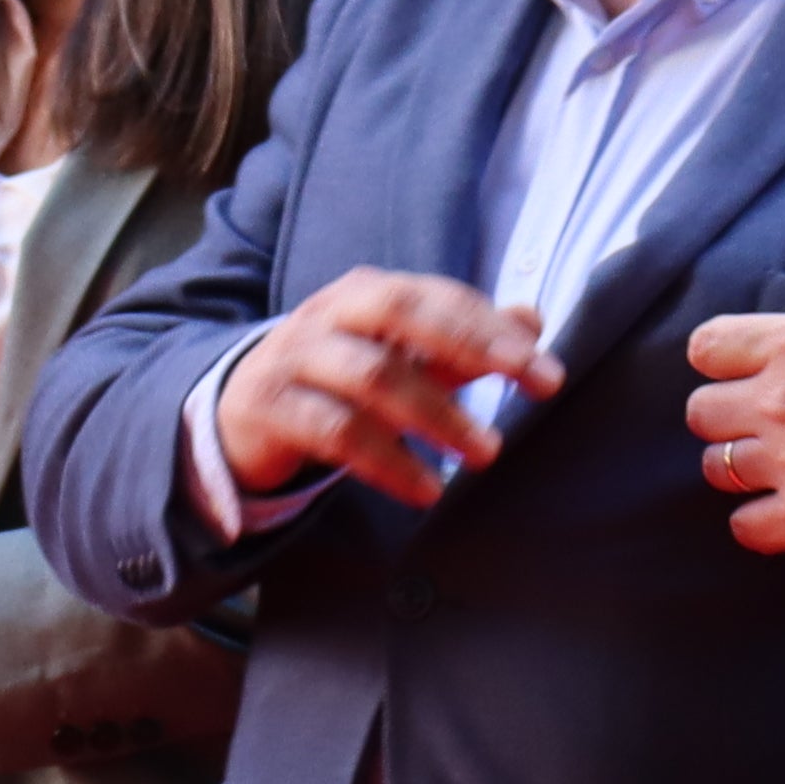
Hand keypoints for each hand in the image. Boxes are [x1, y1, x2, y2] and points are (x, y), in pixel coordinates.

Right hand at [213, 270, 560, 509]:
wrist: (237, 416)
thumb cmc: (333, 383)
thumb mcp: (398, 358)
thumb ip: (462, 342)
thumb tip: (532, 318)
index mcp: (365, 294)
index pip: (438, 296)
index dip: (495, 329)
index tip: (548, 373)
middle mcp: (328, 314)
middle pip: (401, 311)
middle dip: (473, 346)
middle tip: (534, 385)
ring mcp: (293, 357)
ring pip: (371, 375)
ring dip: (437, 415)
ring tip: (486, 453)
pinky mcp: (269, 408)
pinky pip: (334, 431)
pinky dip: (387, 461)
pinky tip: (426, 490)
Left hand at [682, 242, 784, 552]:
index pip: (707, 346)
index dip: (723, 357)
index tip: (745, 367)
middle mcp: (781, 402)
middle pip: (702, 412)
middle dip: (728, 414)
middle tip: (764, 419)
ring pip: (718, 468)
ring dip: (741, 466)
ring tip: (777, 464)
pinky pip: (747, 527)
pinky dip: (760, 522)